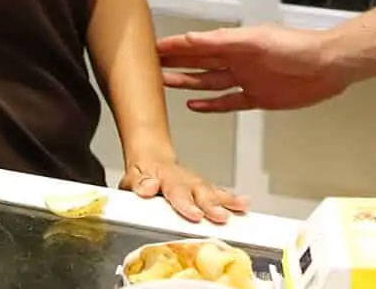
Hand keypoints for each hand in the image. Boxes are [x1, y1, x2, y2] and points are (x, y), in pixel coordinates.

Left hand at [122, 155, 248, 224]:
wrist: (151, 158)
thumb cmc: (143, 173)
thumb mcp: (132, 177)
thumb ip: (139, 184)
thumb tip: (147, 188)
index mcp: (165, 178)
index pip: (176, 191)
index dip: (186, 204)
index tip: (195, 214)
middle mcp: (184, 180)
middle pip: (200, 193)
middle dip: (211, 206)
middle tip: (221, 217)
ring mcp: (195, 183)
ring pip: (212, 192)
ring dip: (226, 201)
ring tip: (241, 208)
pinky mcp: (203, 188)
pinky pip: (219, 193)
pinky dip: (232, 199)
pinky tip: (244, 205)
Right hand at [158, 24, 352, 112]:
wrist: (329, 66)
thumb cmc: (298, 47)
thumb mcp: (257, 41)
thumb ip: (223, 41)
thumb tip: (192, 38)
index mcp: (235, 43)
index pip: (198, 44)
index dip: (175, 46)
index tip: (152, 47)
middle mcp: (238, 60)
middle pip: (200, 62)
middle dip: (176, 62)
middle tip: (150, 65)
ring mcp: (247, 79)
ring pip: (209, 81)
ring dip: (188, 82)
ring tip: (165, 82)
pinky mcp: (258, 97)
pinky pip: (228, 101)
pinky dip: (211, 104)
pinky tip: (195, 104)